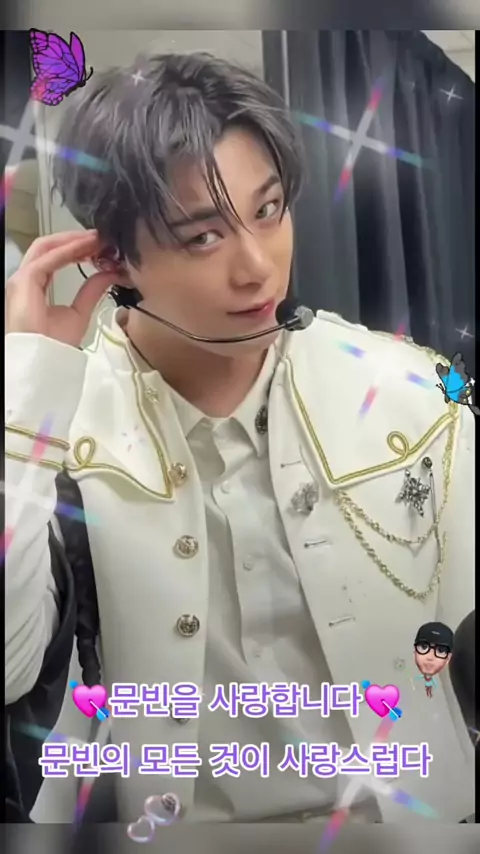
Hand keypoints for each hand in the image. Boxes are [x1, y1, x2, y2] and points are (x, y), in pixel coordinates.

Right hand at [6, 230, 118, 346]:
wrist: (43, 361)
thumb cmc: (54, 344)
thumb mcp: (79, 313)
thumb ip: (91, 292)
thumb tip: (109, 274)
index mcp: (35, 285)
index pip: (54, 257)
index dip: (76, 249)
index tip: (99, 246)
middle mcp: (26, 278)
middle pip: (49, 247)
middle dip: (75, 239)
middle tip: (100, 237)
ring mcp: (23, 278)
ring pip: (47, 247)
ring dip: (73, 240)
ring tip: (96, 238)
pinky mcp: (25, 280)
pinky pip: (49, 258)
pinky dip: (69, 250)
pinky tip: (87, 247)